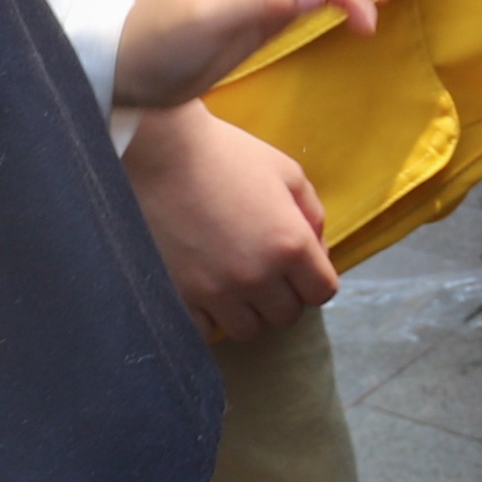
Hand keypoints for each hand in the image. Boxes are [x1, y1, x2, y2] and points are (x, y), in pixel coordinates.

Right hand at [124, 101, 338, 336]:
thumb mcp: (286, 173)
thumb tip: (318, 252)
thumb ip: (312, 214)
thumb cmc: (226, 155)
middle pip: (286, 315)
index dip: (314, 281)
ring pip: (247, 329)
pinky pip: (205, 329)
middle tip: (265, 270)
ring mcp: (216, 291)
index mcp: (291, 245)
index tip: (299, 269)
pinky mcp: (180, 295)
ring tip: (234, 281)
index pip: (322, 293)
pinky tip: (205, 289)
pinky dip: (209, 315)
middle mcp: (258, 276)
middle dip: (282, 295)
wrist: (160, 152)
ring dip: (247, 309)